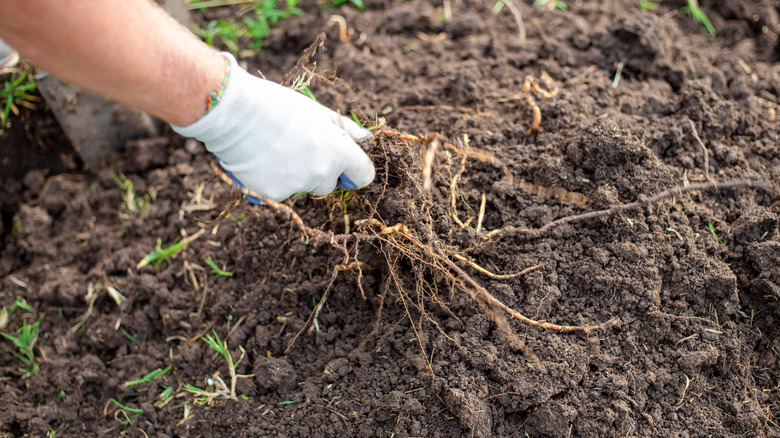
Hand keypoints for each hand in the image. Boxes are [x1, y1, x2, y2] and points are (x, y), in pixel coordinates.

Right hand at [172, 53, 374, 201]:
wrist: (236, 114)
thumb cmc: (279, 106)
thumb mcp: (318, 112)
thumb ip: (345, 128)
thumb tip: (366, 138)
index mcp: (339, 152)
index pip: (363, 175)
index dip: (354, 170)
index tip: (346, 167)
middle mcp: (321, 174)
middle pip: (328, 184)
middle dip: (318, 171)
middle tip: (296, 148)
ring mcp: (297, 188)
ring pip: (301, 188)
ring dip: (293, 175)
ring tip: (272, 149)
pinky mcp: (273, 196)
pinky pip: (277, 193)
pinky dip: (270, 181)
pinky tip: (258, 160)